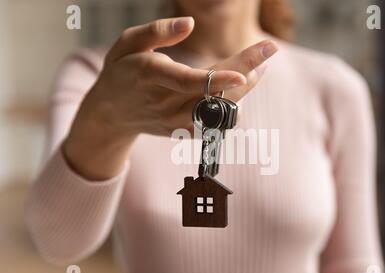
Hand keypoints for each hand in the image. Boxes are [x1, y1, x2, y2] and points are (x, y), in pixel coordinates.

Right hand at [64, 16, 278, 179]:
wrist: (110, 113)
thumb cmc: (120, 72)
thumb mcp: (126, 43)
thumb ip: (155, 32)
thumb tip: (189, 24)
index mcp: (150, 76)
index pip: (188, 81)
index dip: (217, 79)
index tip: (245, 73)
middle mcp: (163, 102)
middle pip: (211, 93)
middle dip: (245, 72)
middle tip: (269, 50)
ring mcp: (173, 121)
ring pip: (216, 112)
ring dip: (243, 92)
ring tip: (260, 68)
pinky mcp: (180, 132)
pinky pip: (212, 126)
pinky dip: (230, 110)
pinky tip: (240, 91)